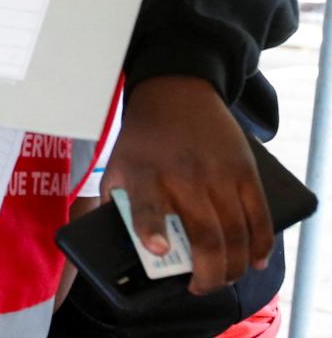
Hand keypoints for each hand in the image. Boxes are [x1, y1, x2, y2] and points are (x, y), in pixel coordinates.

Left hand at [102, 75, 272, 294]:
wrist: (176, 91)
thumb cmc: (144, 137)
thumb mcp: (118, 163)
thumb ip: (117, 200)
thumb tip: (119, 241)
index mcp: (146, 172)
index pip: (147, 203)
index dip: (152, 229)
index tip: (159, 249)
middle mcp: (184, 174)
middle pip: (205, 234)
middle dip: (207, 273)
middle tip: (201, 288)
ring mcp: (219, 173)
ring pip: (236, 233)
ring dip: (235, 266)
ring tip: (223, 278)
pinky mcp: (245, 171)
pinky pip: (259, 216)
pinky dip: (261, 244)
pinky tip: (255, 261)